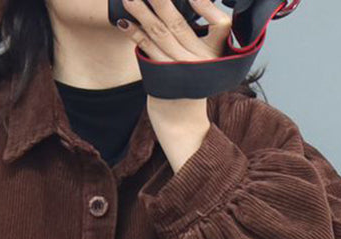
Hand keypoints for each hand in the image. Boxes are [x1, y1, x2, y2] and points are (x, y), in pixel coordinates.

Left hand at [117, 0, 230, 168]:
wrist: (182, 124)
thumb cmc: (190, 88)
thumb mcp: (204, 63)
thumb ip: (196, 39)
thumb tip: (178, 10)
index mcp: (212, 53)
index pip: (217, 22)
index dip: (203, 4)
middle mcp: (197, 60)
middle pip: (178, 22)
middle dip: (161, 0)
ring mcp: (178, 69)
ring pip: (159, 33)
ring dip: (141, 12)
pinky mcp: (162, 78)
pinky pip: (147, 50)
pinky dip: (135, 34)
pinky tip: (124, 22)